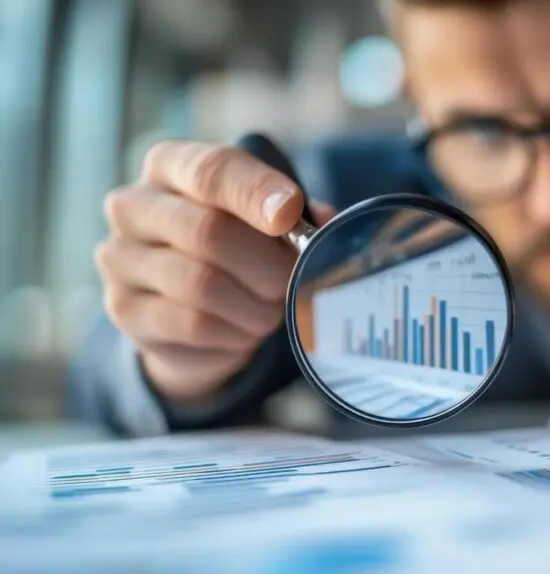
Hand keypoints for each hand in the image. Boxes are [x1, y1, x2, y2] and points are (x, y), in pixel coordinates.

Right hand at [95, 140, 335, 403]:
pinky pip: (192, 323)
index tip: (291, 214)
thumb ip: (293, 216)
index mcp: (170, 165)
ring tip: (272, 309)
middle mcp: (133, 205)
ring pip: (201, 283)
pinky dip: (234, 331)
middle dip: (267, 264)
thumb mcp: (263, 221)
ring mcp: (120, 257)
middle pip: (208, 231)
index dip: (255, 191)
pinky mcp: (123, 309)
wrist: (187, 315)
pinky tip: (244, 329)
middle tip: (292, 281)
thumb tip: (324, 222)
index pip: (212, 170)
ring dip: (254, 303)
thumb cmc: (235, 249)